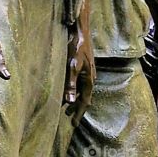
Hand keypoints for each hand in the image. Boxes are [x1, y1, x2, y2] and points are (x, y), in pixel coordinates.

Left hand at [65, 2, 94, 122]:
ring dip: (76, 100)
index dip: (79, 113)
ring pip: (82, 91)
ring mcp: (88, 73)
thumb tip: (69, 101)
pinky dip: (75, 91)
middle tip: (70, 119)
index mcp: (89, 80)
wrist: (80, 32)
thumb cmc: (75, 48)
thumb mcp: (71, 66)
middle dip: (78, 109)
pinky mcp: (84, 68)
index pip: (85, 101)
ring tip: (67, 109)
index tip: (74, 124)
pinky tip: (68, 92)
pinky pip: (80, 84)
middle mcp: (90, 78)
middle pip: (85, 98)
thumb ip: (70, 84)